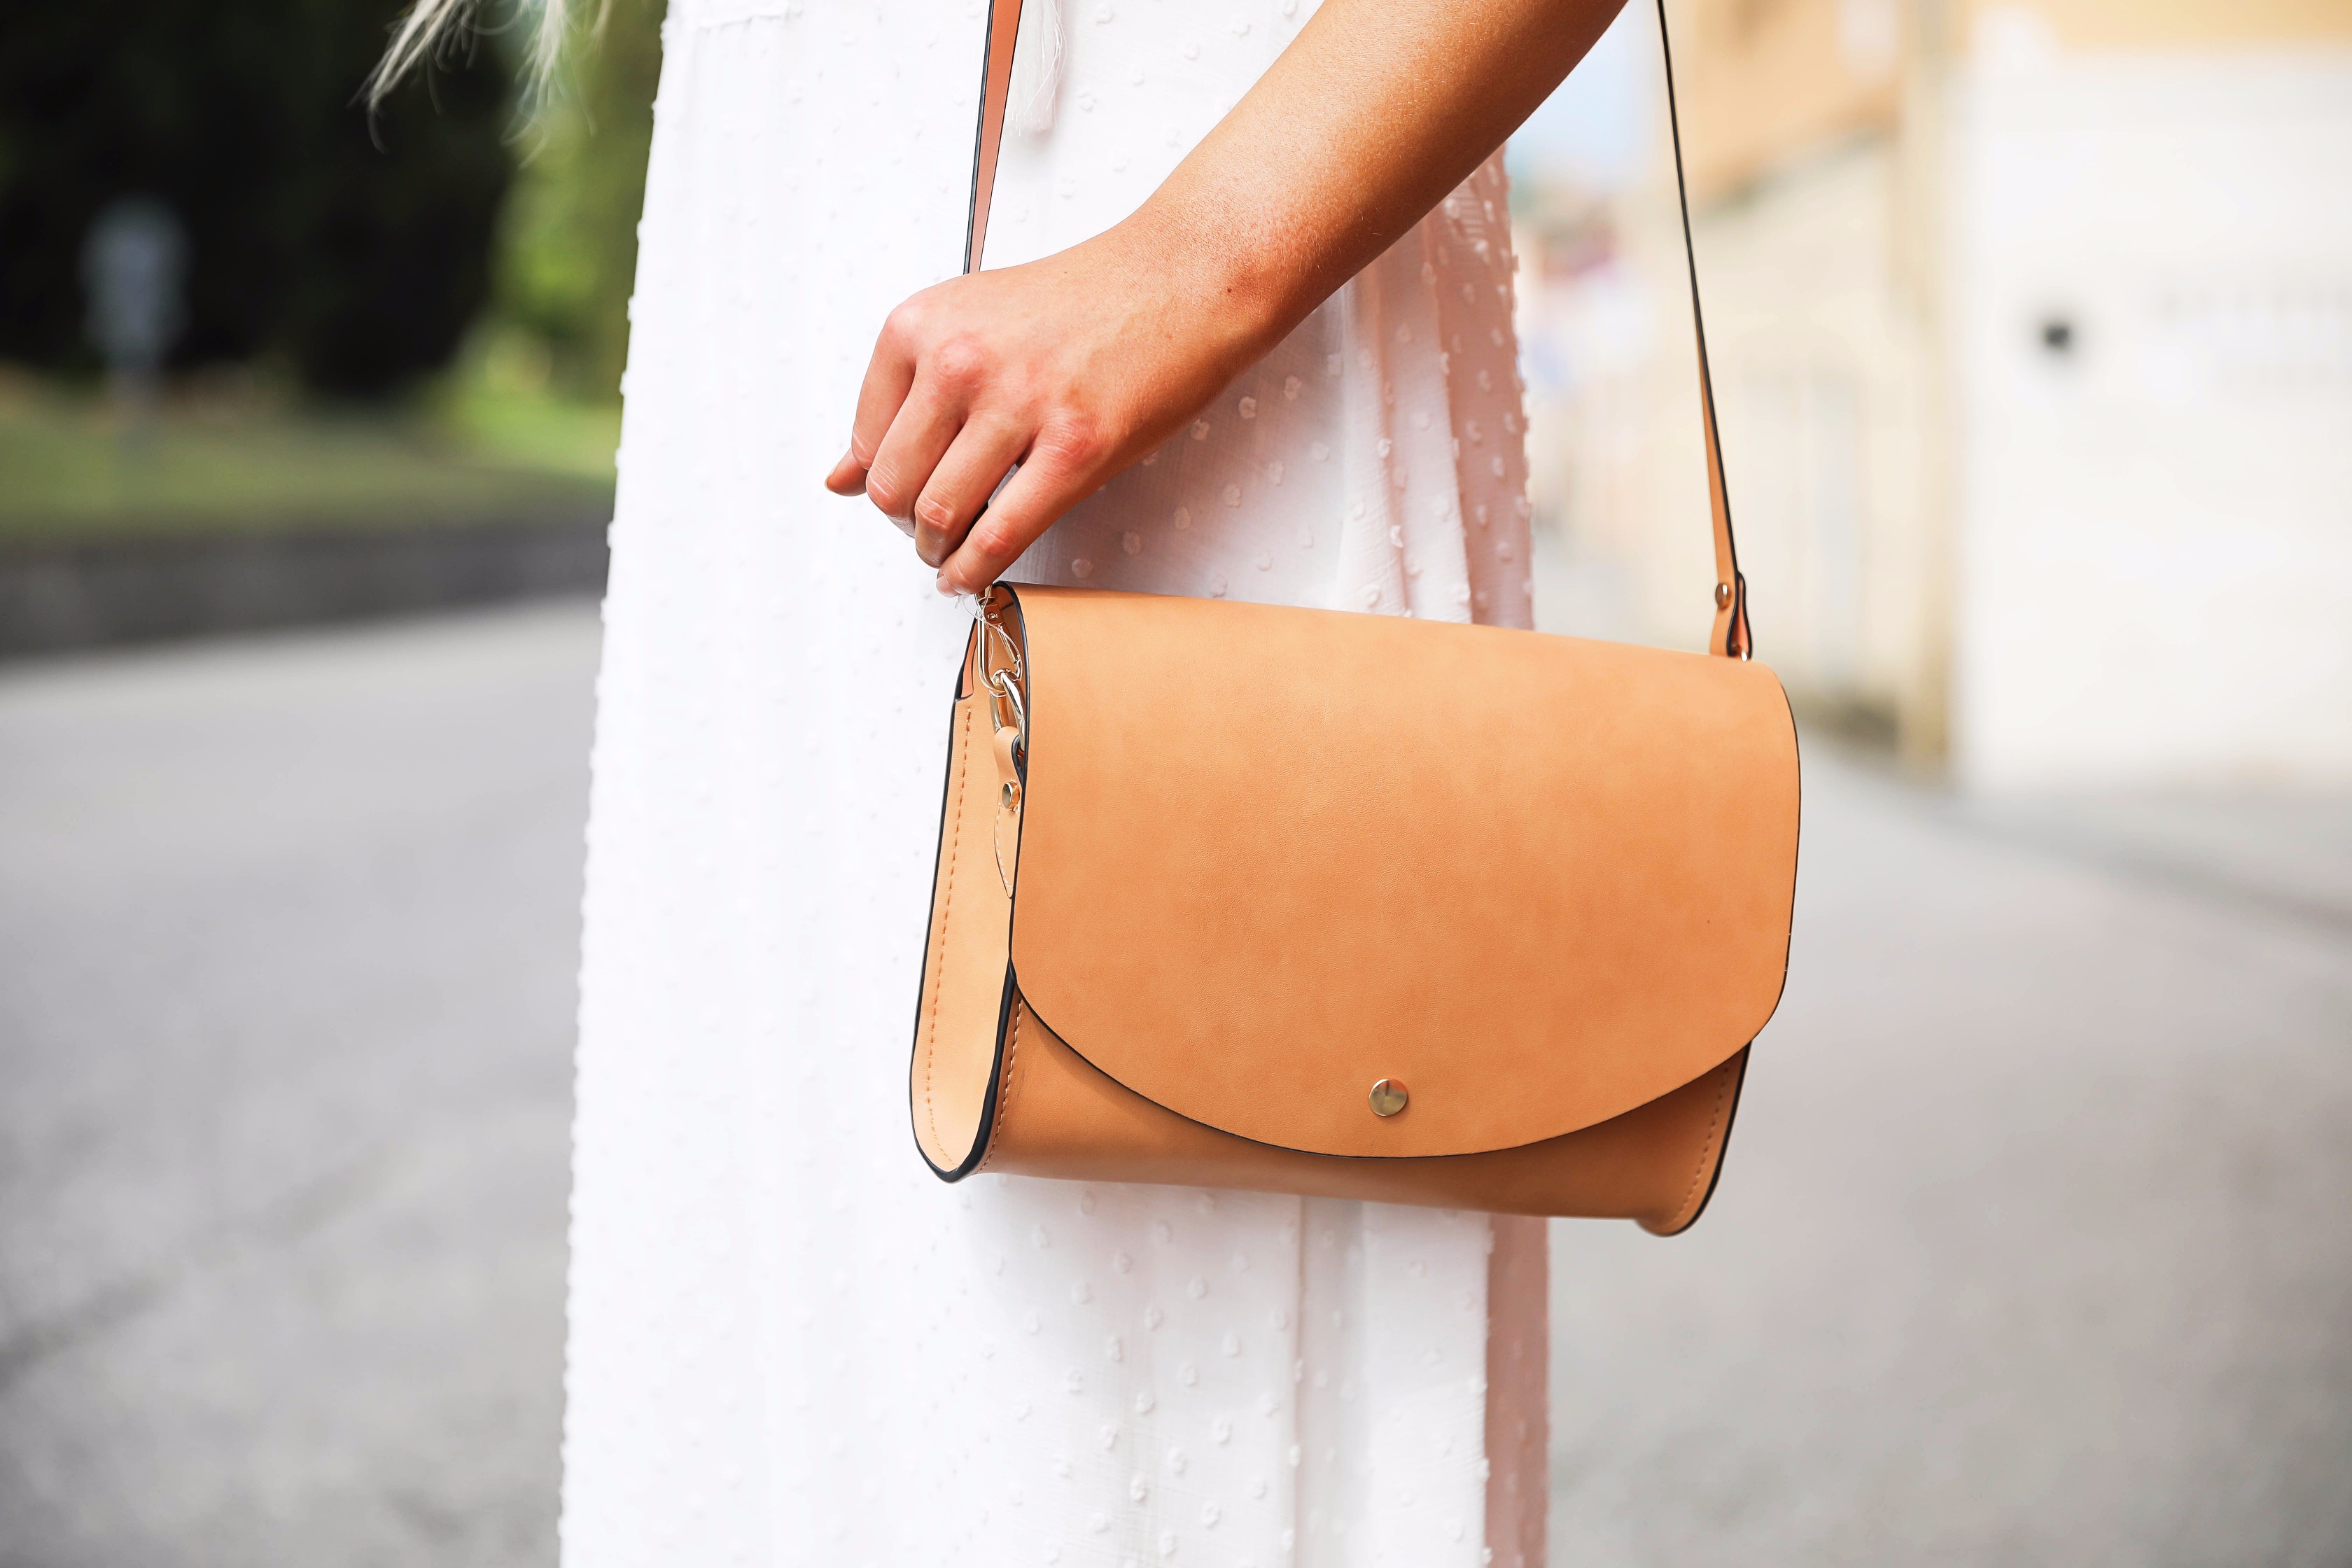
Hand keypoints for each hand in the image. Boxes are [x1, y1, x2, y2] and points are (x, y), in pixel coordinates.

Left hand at [826, 222, 1273, 595]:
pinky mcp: (1074, 447)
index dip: (880, 482)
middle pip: (894, 485)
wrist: (1179, 279)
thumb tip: (843, 476)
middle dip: (904, 525)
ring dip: (937, 551)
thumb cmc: (1088, 300)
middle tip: (925, 533)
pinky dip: (973, 570)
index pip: (867, 437)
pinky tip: (969, 575)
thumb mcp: (971, 323)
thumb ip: (905, 395)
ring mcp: (1017, 405)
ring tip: (948, 554)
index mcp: (923, 324)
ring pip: (938, 515)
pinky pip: (999, 535)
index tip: (901, 496)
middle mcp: (959, 360)